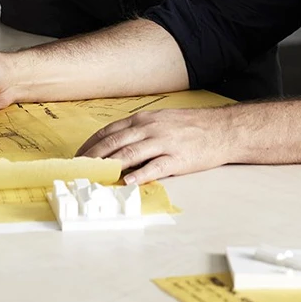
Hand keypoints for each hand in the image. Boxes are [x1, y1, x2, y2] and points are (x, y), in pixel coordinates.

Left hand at [75, 107, 235, 184]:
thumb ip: (140, 130)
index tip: (78, 155)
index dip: (92, 143)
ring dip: (109, 165)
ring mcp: (163, 142)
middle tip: (78, 169)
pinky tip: (127, 182)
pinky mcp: (177, 158)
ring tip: (94, 176)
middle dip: (93, 156)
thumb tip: (118, 145)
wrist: (221, 129)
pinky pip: (154, 167)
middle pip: (115, 142)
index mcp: (145, 119)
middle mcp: (150, 128)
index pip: (110, 130)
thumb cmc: (191, 126)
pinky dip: (139, 175)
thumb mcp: (162, 120)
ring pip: (130, 153)